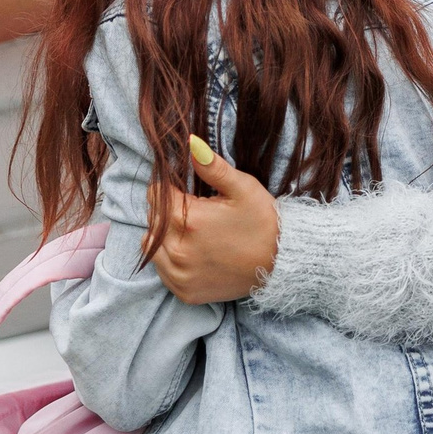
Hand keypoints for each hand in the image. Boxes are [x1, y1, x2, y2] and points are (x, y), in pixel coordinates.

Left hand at [147, 135, 278, 304]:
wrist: (281, 264)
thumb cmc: (263, 222)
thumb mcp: (243, 188)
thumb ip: (213, 166)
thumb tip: (190, 142)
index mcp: (190, 220)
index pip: (157, 195)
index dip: (172, 189)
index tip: (190, 193)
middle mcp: (178, 250)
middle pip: (153, 219)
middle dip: (168, 211)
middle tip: (196, 211)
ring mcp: (180, 274)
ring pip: (151, 244)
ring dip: (164, 234)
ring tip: (192, 231)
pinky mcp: (184, 291)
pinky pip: (160, 269)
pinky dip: (169, 258)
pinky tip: (191, 251)